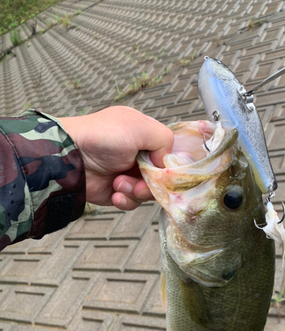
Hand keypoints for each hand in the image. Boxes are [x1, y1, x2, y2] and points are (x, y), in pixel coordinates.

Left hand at [59, 106, 173, 209]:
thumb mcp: (139, 127)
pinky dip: (125, 200)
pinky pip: (133, 202)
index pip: (168, 153)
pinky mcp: (117, 191)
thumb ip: (164, 139)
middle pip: (161, 176)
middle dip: (151, 183)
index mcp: (144, 134)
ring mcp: (128, 173)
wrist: (70, 158)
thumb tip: (165, 163)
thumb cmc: (101, 137)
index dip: (169, 165)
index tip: (163, 172)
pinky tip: (115, 193)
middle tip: (139, 182)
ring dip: (137, 191)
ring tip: (119, 184)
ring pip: (149, 192)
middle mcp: (138, 154)